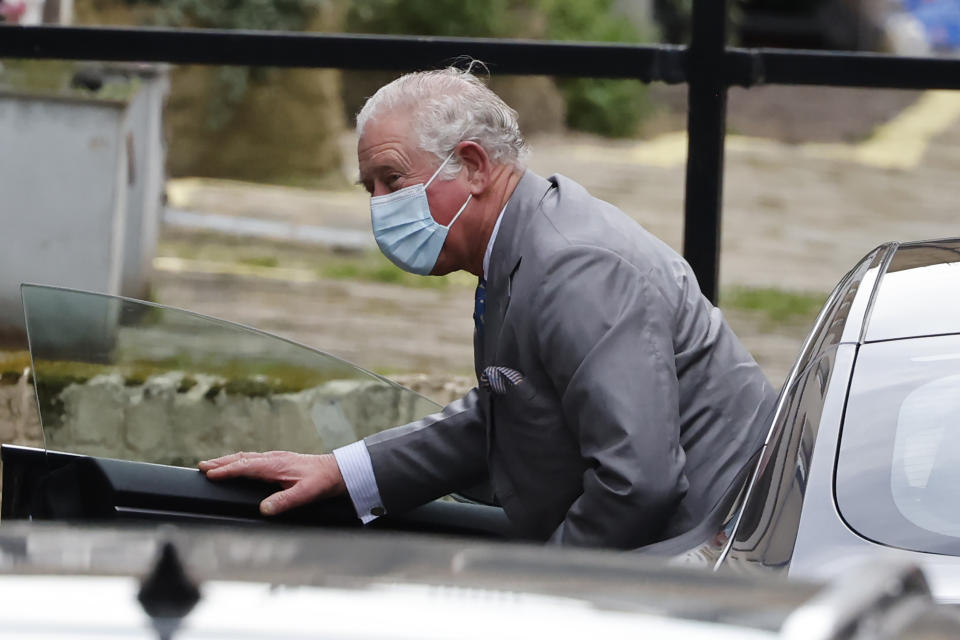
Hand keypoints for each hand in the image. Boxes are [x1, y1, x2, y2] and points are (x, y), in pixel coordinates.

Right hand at [199, 451, 345, 515]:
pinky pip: (254, 459)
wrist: (338, 470)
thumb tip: (263, 509)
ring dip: (229, 461)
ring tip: (212, 464)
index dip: (226, 471)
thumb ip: (284, 501)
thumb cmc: (322, 481)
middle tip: (201, 466)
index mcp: (275, 465)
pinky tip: (238, 465)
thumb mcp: (305, 494)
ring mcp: (276, 459)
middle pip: (242, 459)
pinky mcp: (280, 461)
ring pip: (247, 458)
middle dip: (221, 462)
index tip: (209, 474)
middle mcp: (273, 459)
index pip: (245, 467)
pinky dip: (241, 461)